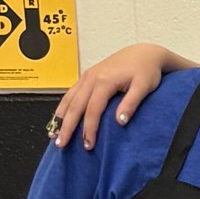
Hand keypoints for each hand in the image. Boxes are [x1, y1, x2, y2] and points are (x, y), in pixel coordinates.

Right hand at [50, 44, 175, 149]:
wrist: (144, 53)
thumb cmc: (146, 70)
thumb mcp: (144, 87)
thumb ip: (132, 103)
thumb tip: (120, 121)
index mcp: (104, 81)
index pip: (92, 110)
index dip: (89, 128)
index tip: (88, 145)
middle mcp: (91, 78)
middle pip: (75, 106)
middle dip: (67, 126)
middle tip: (61, 144)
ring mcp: (87, 76)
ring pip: (69, 99)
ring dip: (60, 117)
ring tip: (53, 134)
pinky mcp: (87, 76)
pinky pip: (71, 93)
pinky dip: (64, 107)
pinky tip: (59, 118)